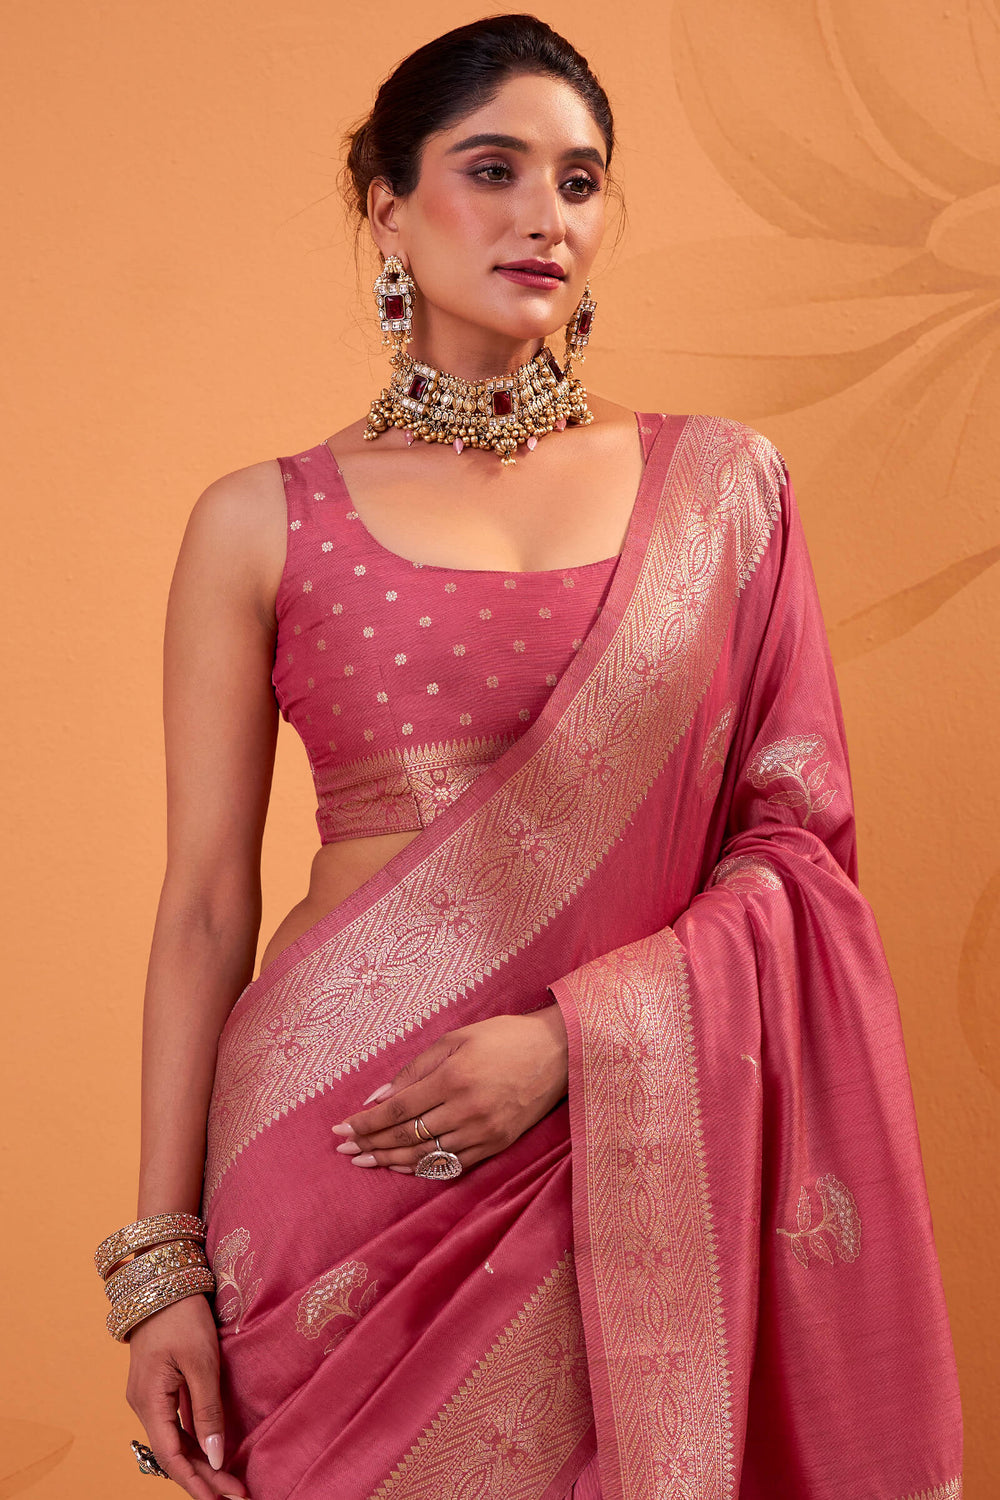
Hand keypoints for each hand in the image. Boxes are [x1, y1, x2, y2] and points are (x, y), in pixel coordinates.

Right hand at [125, 1294, 249, 1497]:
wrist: (164, 1279)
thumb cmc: (183, 1315)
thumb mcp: (201, 1363)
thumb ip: (207, 1412)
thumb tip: (216, 1457)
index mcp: (148, 1401)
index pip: (171, 1458)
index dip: (198, 1483)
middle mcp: (143, 1404)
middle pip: (174, 1453)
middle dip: (205, 1478)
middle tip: (237, 1496)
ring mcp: (150, 1395)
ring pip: (175, 1440)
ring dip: (202, 1462)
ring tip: (230, 1483)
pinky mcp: (159, 1385)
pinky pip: (176, 1423)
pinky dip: (195, 1440)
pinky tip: (214, 1452)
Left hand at [331, 1005, 569, 1173]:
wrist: (557, 1053)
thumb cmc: (504, 1037)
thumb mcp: (456, 1039)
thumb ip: (414, 1069)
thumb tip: (377, 1097)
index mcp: (452, 1078)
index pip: (397, 1110)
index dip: (366, 1123)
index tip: (340, 1130)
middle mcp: (465, 1109)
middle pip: (407, 1137)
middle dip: (371, 1144)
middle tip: (345, 1150)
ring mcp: (482, 1131)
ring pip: (426, 1156)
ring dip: (391, 1161)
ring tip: (366, 1162)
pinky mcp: (496, 1144)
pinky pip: (453, 1164)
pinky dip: (424, 1168)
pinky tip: (404, 1167)